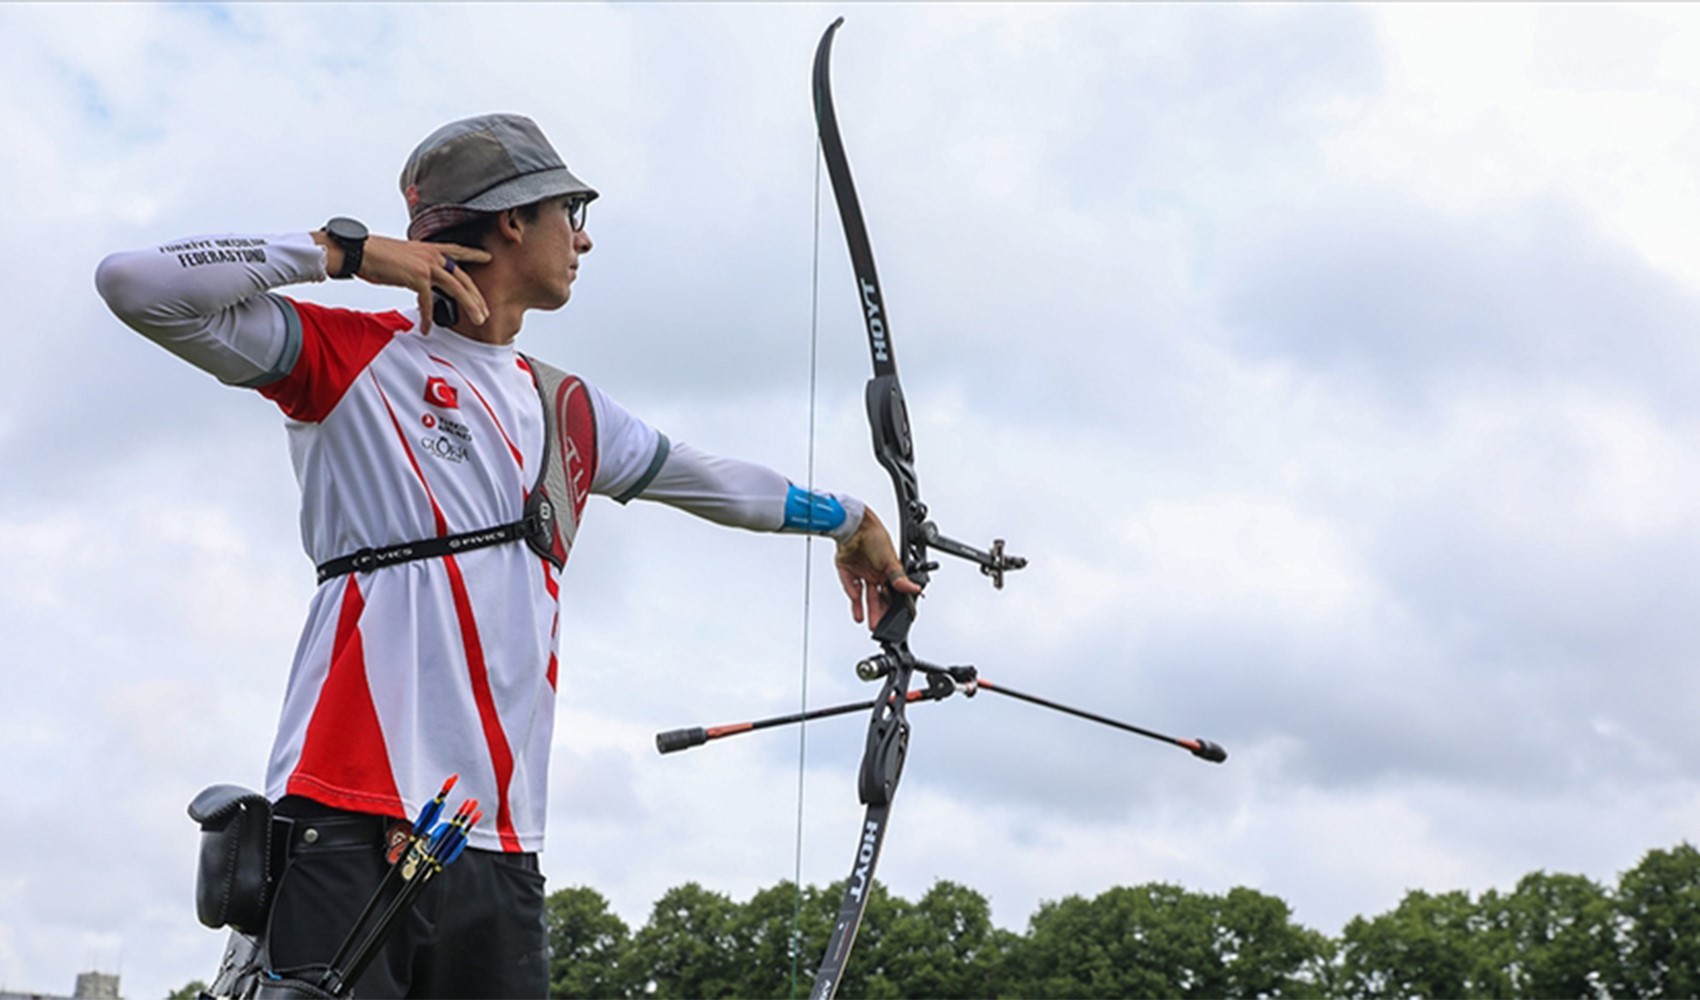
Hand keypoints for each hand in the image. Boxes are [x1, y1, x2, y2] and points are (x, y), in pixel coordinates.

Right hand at [314, 231, 490, 331]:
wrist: (359, 251)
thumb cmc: (374, 255)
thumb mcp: (402, 257)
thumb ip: (416, 268)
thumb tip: (421, 282)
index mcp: (428, 248)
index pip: (457, 250)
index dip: (473, 254)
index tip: (488, 257)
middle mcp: (431, 255)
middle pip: (462, 277)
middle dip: (476, 296)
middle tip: (485, 311)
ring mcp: (426, 265)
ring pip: (457, 288)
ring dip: (469, 306)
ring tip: (478, 320)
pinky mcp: (418, 277)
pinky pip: (428, 302)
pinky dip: (428, 317)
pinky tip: (427, 328)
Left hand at [834, 507, 923, 627]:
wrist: (854, 526)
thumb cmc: (875, 535)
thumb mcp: (891, 560)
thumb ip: (900, 578)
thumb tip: (915, 589)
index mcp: (888, 570)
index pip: (891, 593)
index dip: (891, 606)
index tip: (893, 618)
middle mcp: (874, 572)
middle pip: (876, 597)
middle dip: (877, 612)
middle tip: (877, 625)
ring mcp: (860, 571)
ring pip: (862, 595)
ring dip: (863, 608)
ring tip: (865, 621)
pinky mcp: (846, 569)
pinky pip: (849, 584)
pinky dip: (852, 592)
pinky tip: (855, 599)